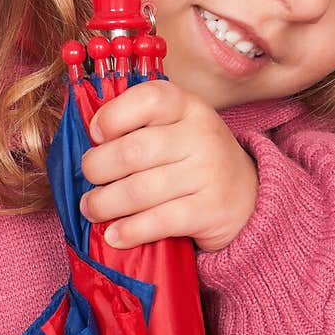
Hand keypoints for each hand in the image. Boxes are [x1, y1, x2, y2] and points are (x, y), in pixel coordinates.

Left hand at [78, 79, 258, 252]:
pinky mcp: (211, 211)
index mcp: (189, 107)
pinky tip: (114, 235)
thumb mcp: (178, 128)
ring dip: (105, 203)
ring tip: (91, 209)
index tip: (95, 134)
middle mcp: (202, 136)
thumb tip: (85, 142)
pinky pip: (159, 221)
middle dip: (98, 167)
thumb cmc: (195, 159)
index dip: (113, 115)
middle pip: (135, 150)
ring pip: (141, 190)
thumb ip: (140, 126)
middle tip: (88, 178)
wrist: (249, 197)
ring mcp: (209, 173)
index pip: (150, 98)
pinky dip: (130, 231)